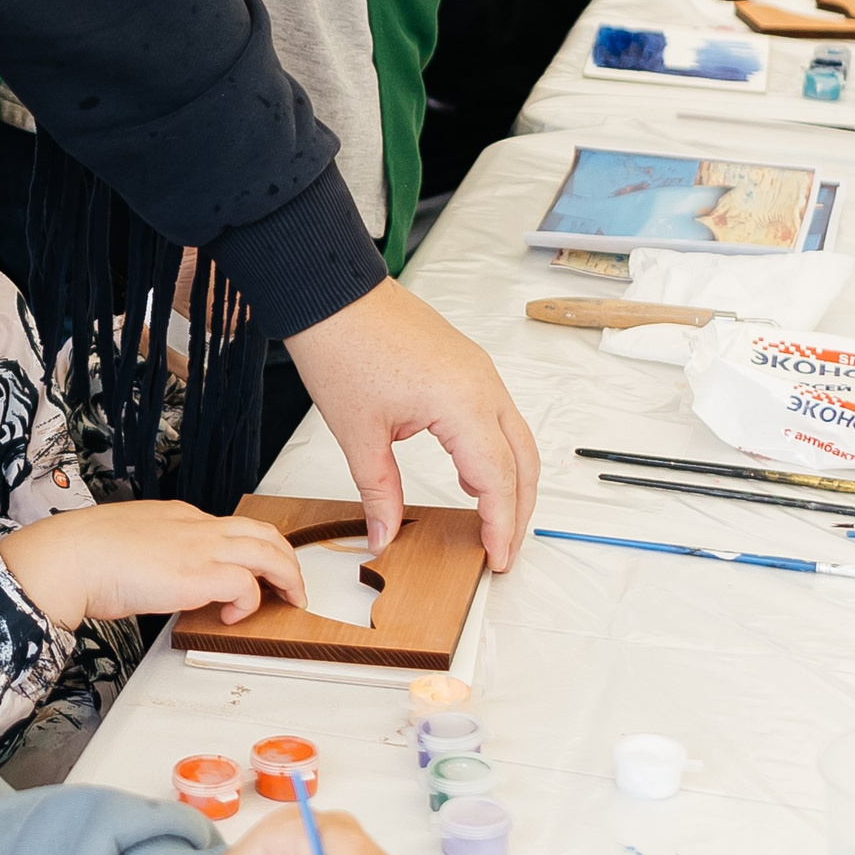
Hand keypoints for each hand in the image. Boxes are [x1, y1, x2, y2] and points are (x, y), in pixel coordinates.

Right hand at [0, 501, 303, 628]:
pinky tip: (232, 617)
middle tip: (291, 586)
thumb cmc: (84, 555)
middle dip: (286, 559)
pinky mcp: (201, 575)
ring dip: (288, 578)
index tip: (254, 573)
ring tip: (290, 600)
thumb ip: (152, 554)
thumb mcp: (126, 544)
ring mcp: (202, 548)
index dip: (251, 551)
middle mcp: (198, 526)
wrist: (70, 557)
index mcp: (179, 516)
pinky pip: (248, 586)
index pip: (232, 527)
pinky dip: (250, 603)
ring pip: (271, 552)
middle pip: (265, 532)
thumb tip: (157, 577)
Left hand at [283, 279, 537, 569]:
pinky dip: (496, 453)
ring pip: (516, 438)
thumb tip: (385, 536)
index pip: (499, 481)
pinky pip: (497, 416)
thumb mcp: (359, 434)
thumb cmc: (342, 348)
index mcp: (463, 403)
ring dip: (512, 482)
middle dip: (519, 511)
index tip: (497, 560)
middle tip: (503, 551)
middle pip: (523, 462)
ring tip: (494, 523)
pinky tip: (473, 478)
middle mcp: (484, 385)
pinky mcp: (467, 365)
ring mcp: (480, 371)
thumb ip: (380, 492)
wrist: (331, 294)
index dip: (500, 526)